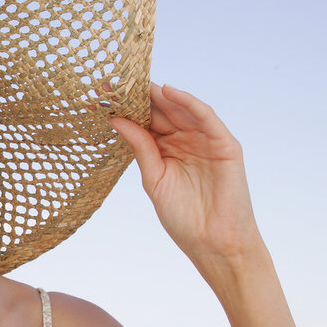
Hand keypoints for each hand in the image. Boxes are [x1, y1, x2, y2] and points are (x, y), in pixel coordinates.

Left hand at [111, 84, 262, 266]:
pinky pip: (206, 117)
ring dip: (159, 94)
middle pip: (160, 111)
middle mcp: (185, 140)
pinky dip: (189, 102)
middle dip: (137, 96)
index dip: (125, 108)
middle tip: (111, 82)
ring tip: (135, 82)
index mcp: (166, 149)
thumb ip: (140, 148)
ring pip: (181, 110)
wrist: (214, 244)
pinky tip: (168, 92)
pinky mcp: (225, 144)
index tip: (100, 95)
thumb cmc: (184, 217)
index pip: (144, 121)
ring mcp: (206, 140)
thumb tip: (116, 120)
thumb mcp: (154, 178)